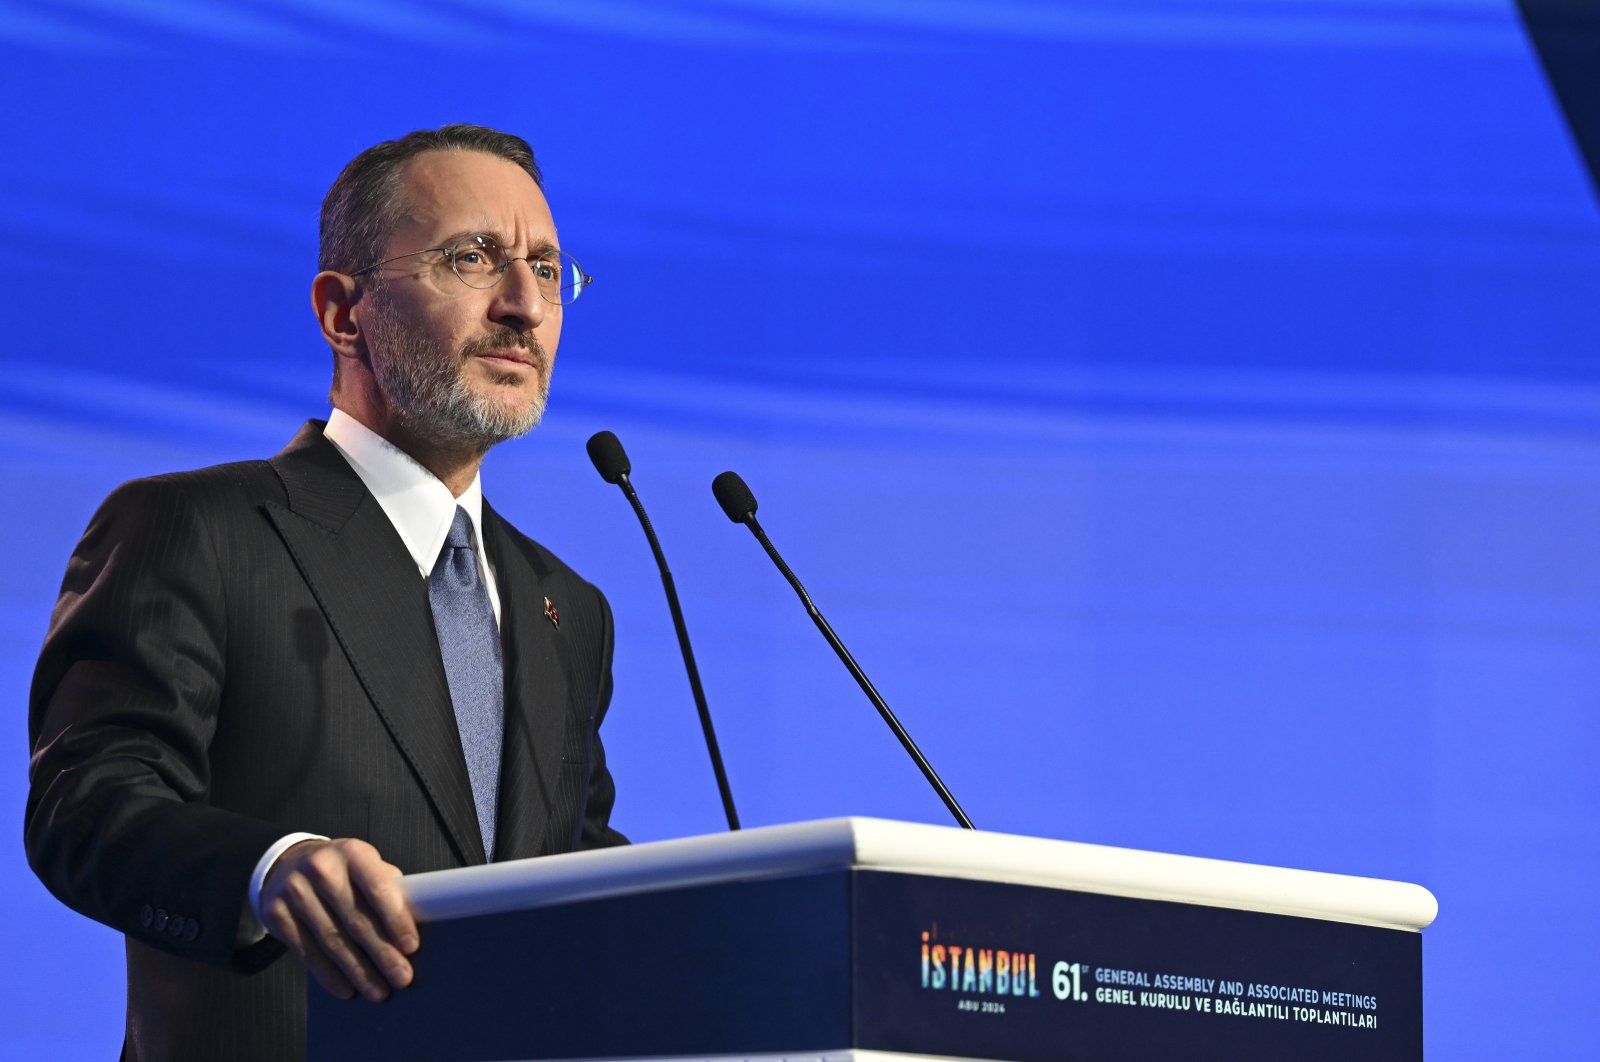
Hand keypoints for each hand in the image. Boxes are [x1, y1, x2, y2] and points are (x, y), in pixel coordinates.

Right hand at [259, 838, 417, 1001]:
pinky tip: (347, 989)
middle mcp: (320, 869)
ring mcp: (295, 892)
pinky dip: (329, 975)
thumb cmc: (339, 870)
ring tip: (378, 990)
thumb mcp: (364, 865)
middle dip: (382, 953)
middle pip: (355, 920)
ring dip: (358, 971)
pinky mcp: (276, 915)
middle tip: (401, 976)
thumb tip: (415, 921)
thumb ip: (388, 887)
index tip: (411, 946)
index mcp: (351, 853)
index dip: (395, 920)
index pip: (378, 888)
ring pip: (332, 941)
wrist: (286, 865)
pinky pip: (307, 952)